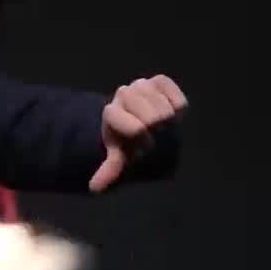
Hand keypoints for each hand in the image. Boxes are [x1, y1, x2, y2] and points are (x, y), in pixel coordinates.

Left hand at [89, 75, 187, 191]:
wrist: (135, 122)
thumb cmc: (129, 143)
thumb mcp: (119, 157)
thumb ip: (110, 170)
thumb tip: (94, 189)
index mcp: (112, 114)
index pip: (136, 128)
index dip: (144, 139)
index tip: (143, 143)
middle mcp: (123, 95)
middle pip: (154, 115)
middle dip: (155, 128)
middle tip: (153, 132)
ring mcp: (141, 85)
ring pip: (164, 102)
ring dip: (164, 115)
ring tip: (158, 122)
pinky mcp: (158, 80)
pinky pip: (172, 89)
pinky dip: (176, 101)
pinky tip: (171, 111)